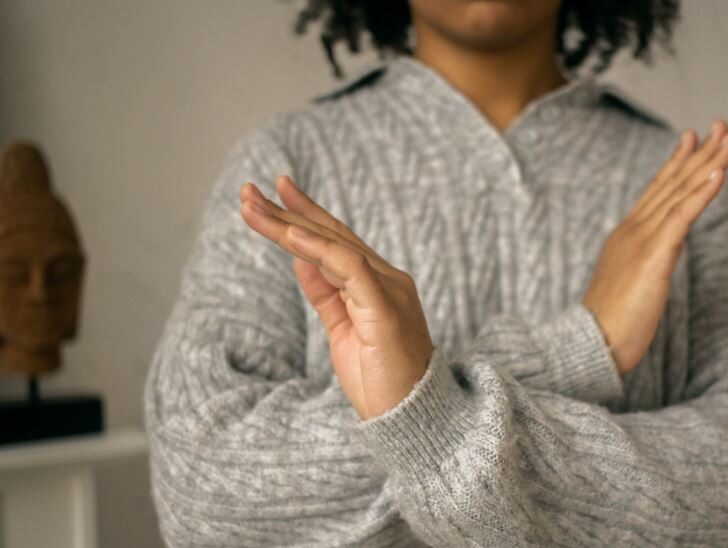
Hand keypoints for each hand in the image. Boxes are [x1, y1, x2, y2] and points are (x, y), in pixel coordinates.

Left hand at [238, 175, 433, 419]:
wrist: (410, 418)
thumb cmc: (381, 381)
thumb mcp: (342, 331)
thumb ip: (326, 293)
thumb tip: (300, 259)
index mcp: (377, 285)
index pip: (337, 241)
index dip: (305, 214)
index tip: (275, 192)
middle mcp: (387, 279)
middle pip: (331, 236)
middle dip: (287, 211)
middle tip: (248, 191)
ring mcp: (388, 290)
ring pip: (333, 245)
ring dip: (289, 225)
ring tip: (252, 207)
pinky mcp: (385, 307)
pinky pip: (350, 267)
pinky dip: (318, 249)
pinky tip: (290, 236)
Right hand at [581, 118, 727, 374]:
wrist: (590, 345)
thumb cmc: (608, 325)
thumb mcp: (630, 284)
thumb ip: (645, 261)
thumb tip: (662, 252)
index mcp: (626, 236)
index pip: (656, 191)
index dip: (677, 162)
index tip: (692, 138)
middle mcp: (632, 230)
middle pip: (672, 183)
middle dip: (699, 152)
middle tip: (722, 125)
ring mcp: (641, 241)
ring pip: (680, 193)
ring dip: (708, 163)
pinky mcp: (652, 258)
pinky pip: (681, 218)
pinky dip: (701, 194)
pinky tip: (719, 174)